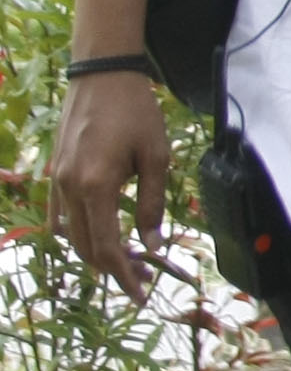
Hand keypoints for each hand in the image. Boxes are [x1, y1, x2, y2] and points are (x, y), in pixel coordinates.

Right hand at [51, 72, 173, 288]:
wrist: (101, 76)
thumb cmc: (136, 112)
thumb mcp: (157, 157)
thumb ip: (153, 205)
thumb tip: (154, 244)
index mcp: (95, 185)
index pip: (105, 245)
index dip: (123, 274)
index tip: (140, 294)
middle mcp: (69, 187)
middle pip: (84, 246)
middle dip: (112, 268)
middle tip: (142, 280)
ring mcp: (56, 181)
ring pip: (70, 234)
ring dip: (95, 253)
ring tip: (127, 262)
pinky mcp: (54, 174)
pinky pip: (59, 216)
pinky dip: (77, 234)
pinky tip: (99, 238)